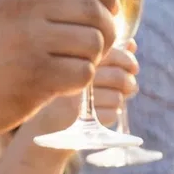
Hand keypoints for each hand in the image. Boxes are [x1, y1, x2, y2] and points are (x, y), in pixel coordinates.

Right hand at [0, 0, 116, 141]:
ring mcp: (29, 41)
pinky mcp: (36, 77)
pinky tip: (64, 83)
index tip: (109, 9)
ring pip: (94, 42)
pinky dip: (81, 80)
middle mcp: (22, 6)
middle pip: (94, 9)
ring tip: (76, 65)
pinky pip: (84, 72)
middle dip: (107, 28)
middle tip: (100, 45)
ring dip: (94, 57)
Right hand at [14, 40, 139, 147]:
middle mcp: (72, 77)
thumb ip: (106, 55)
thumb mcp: (78, 67)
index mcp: (71, 58)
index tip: (132, 67)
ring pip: (118, 97)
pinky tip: (100, 113)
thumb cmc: (63, 94)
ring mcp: (76, 101)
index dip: (127, 59)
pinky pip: (112, 114)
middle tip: (129, 86)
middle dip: (128, 82)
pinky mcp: (81, 121)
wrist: (41, 129)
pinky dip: (111, 114)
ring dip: (119, 99)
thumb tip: (132, 44)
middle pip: (118, 76)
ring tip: (110, 99)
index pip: (112, 54)